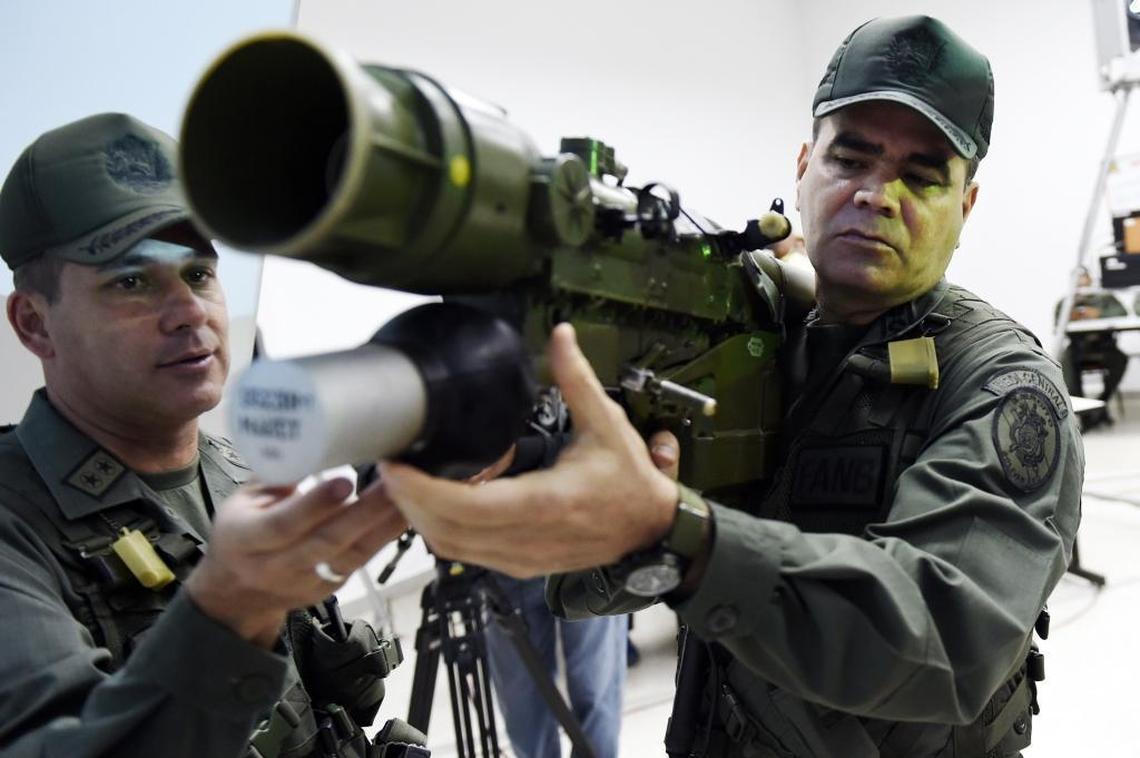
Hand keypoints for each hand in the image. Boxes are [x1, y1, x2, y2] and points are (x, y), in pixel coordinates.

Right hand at [185, 476, 405, 646]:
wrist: (237, 593)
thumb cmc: (240, 533)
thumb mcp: (243, 500)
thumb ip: (276, 476)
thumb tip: (311, 442)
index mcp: (246, 539)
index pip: (284, 524)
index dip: (315, 504)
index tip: (345, 480)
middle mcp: (276, 566)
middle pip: (326, 541)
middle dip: (365, 511)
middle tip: (393, 481)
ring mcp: (305, 581)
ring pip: (350, 555)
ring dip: (383, 525)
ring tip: (408, 495)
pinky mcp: (329, 588)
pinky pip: (360, 562)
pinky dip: (383, 538)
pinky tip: (402, 515)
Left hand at [380, 323, 678, 577]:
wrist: (651, 528)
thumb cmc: (629, 481)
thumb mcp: (606, 424)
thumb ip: (577, 378)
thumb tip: (561, 335)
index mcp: (543, 502)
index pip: (464, 505)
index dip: (420, 489)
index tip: (395, 464)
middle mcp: (527, 538)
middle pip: (444, 530)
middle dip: (407, 500)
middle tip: (389, 466)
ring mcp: (522, 558)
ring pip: (449, 547)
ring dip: (420, 518)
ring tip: (404, 483)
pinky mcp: (521, 566)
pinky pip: (466, 555)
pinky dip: (442, 531)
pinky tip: (435, 503)